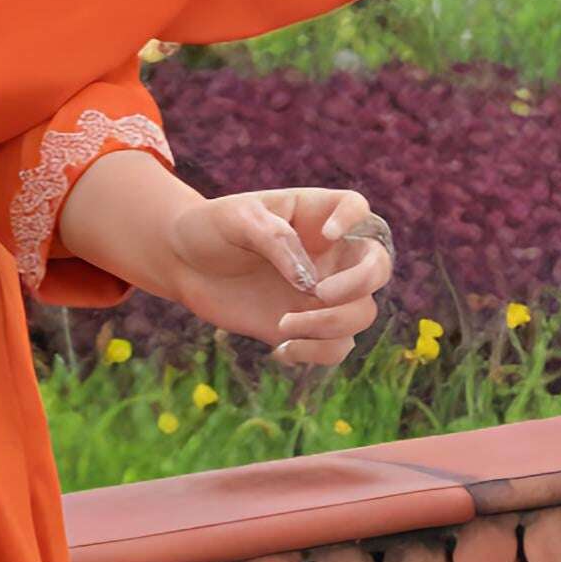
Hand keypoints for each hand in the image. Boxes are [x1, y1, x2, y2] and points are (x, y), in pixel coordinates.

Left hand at [158, 186, 394, 366]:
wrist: (183, 264)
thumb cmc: (210, 228)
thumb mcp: (236, 220)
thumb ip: (275, 240)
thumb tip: (309, 281)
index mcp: (314, 215)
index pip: (357, 208)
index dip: (354, 220)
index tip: (326, 235)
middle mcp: (327, 254)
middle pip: (377, 266)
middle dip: (359, 283)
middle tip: (317, 293)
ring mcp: (321, 292)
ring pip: (362, 313)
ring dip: (331, 325)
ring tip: (284, 326)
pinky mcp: (306, 326)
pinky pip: (336, 347)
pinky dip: (317, 354)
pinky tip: (281, 348)